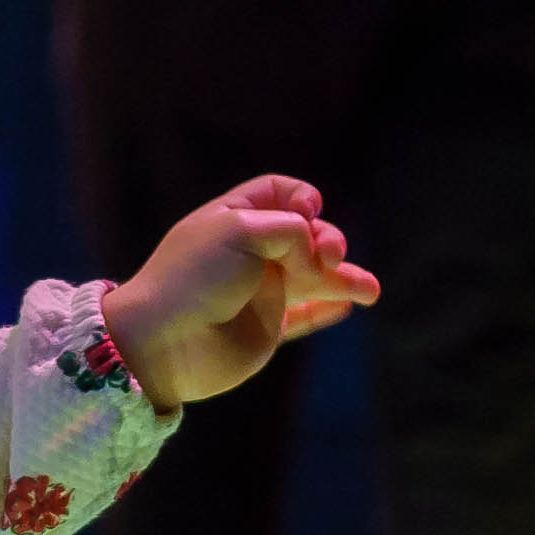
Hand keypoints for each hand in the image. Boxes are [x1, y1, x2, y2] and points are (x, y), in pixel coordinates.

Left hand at [100, 177, 374, 405]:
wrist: (164, 342)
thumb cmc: (195, 278)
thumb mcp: (242, 229)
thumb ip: (289, 231)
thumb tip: (314, 254)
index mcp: (234, 217)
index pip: (280, 192)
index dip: (302, 196)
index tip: (308, 212)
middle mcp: (249, 252)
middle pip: (306, 234)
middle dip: (328, 240)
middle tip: (327, 259)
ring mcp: (258, 291)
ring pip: (315, 277)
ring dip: (346, 278)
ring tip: (371, 291)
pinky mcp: (266, 329)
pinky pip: (305, 315)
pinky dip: (327, 308)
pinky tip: (350, 305)